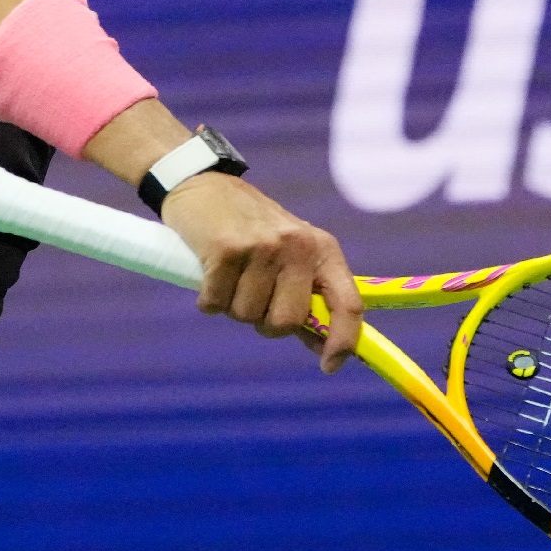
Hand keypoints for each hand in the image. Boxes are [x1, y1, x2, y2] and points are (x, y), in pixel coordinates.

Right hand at [160, 173, 363, 372]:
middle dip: (264, 323)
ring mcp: (262, 246)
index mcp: (322, 249)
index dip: (343, 341)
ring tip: (230, 277)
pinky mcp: (225, 248)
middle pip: (287, 322)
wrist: (203, 184)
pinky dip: (208, 299)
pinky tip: (208, 273)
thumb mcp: (289, 254)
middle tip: (252, 298)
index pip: (348, 304)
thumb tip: (326, 350)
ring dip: (232, 307)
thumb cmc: (249, 228)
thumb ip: (307, 298)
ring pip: (247, 316)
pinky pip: (215, 304)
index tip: (330, 365)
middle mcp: (298, 246)